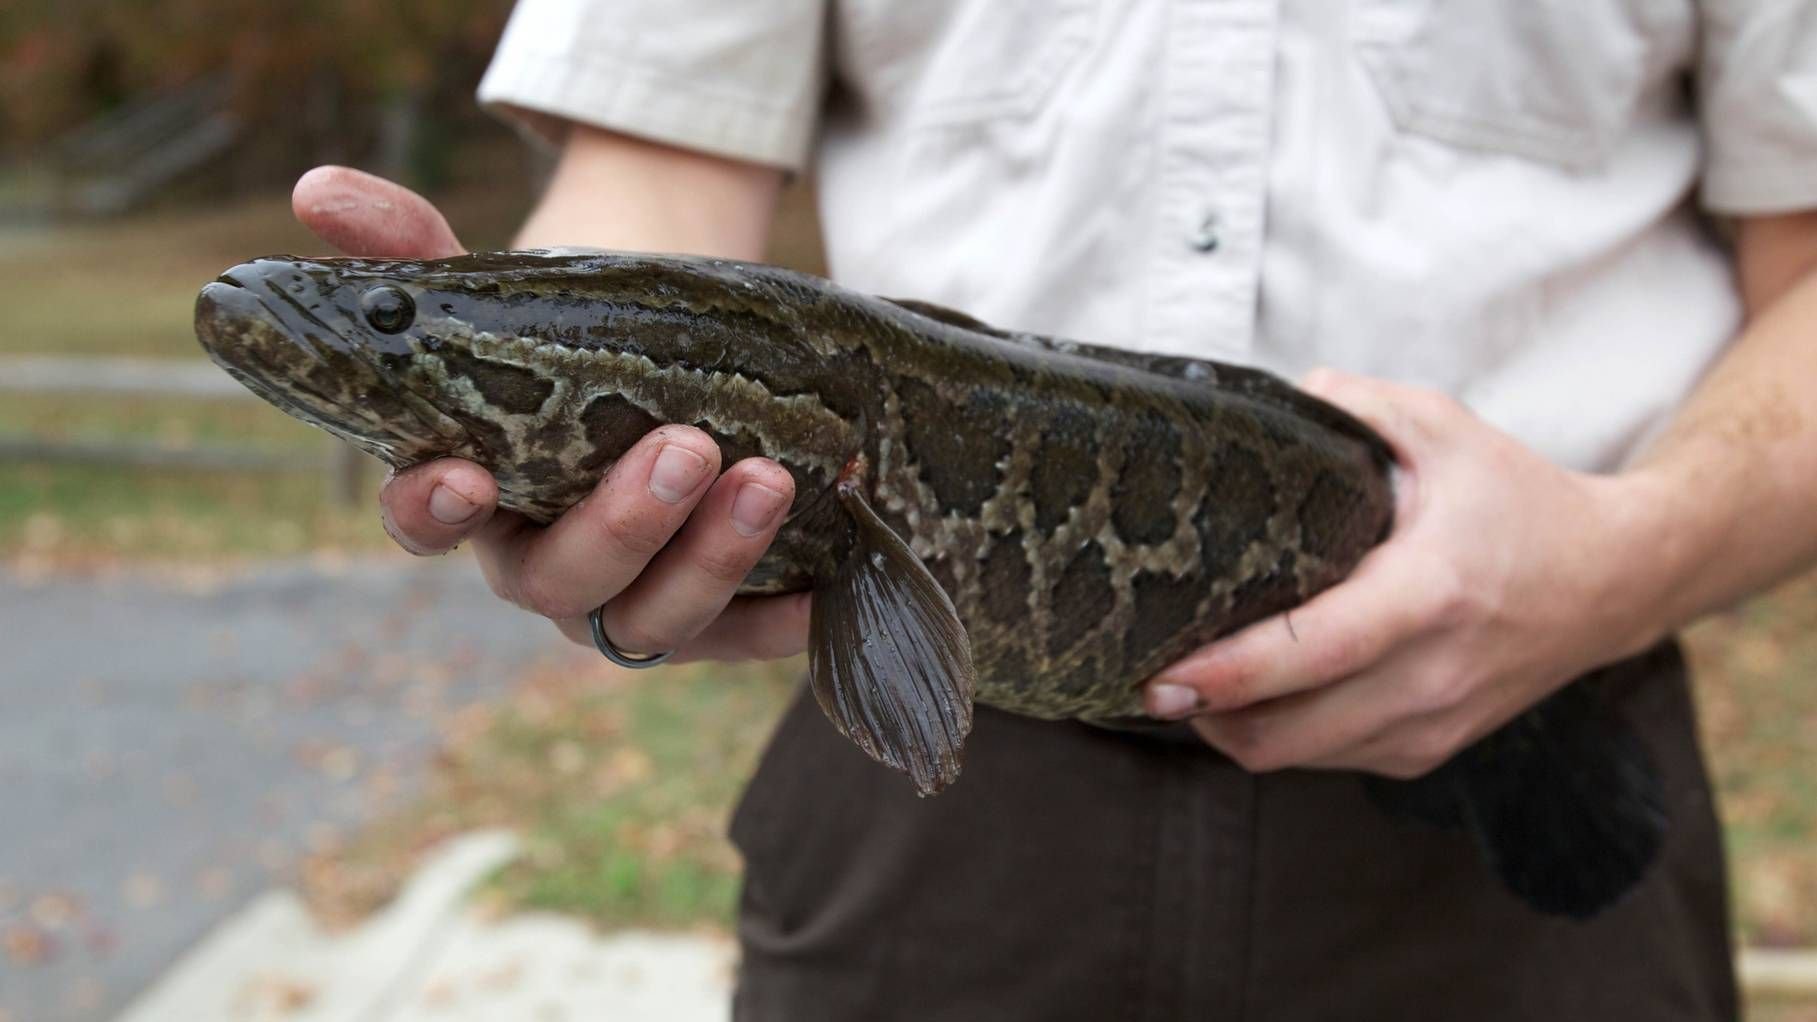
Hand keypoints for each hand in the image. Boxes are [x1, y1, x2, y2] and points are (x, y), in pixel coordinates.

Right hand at [292, 166, 811, 661]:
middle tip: (686, 450)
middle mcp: (542, 564)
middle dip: (622, 525)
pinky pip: (740, 642)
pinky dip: (776, 625)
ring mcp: (627, 601)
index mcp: (473, 496)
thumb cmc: (569, 352)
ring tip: (769, 482)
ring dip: (709, 561)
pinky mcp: (709, 623)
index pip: (428, 523)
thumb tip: (319, 186)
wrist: (672, 384)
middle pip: (561, 580)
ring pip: (652, 620)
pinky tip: (821, 592)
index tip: (462, 476)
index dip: (434, 511)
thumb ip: (415, 247)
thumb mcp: (501, 294)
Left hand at [1142, 369, 1666, 778]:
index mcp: (1431, 594)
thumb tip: (1274, 399)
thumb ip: (1354, 405)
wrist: (1613, 580)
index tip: (1161, 676)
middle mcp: (1431, 676)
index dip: (1229, 673)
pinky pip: (1326, 759)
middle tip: (1147, 675)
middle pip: (1284, 733)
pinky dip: (1280, 734)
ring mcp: (1431, 725)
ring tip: (1193, 680)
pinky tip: (1259, 690)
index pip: (1314, 652)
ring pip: (1296, 757)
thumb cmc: (1519, 501)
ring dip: (1234, 728)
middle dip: (1203, 714)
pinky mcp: (1426, 752)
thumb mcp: (1444, 427)